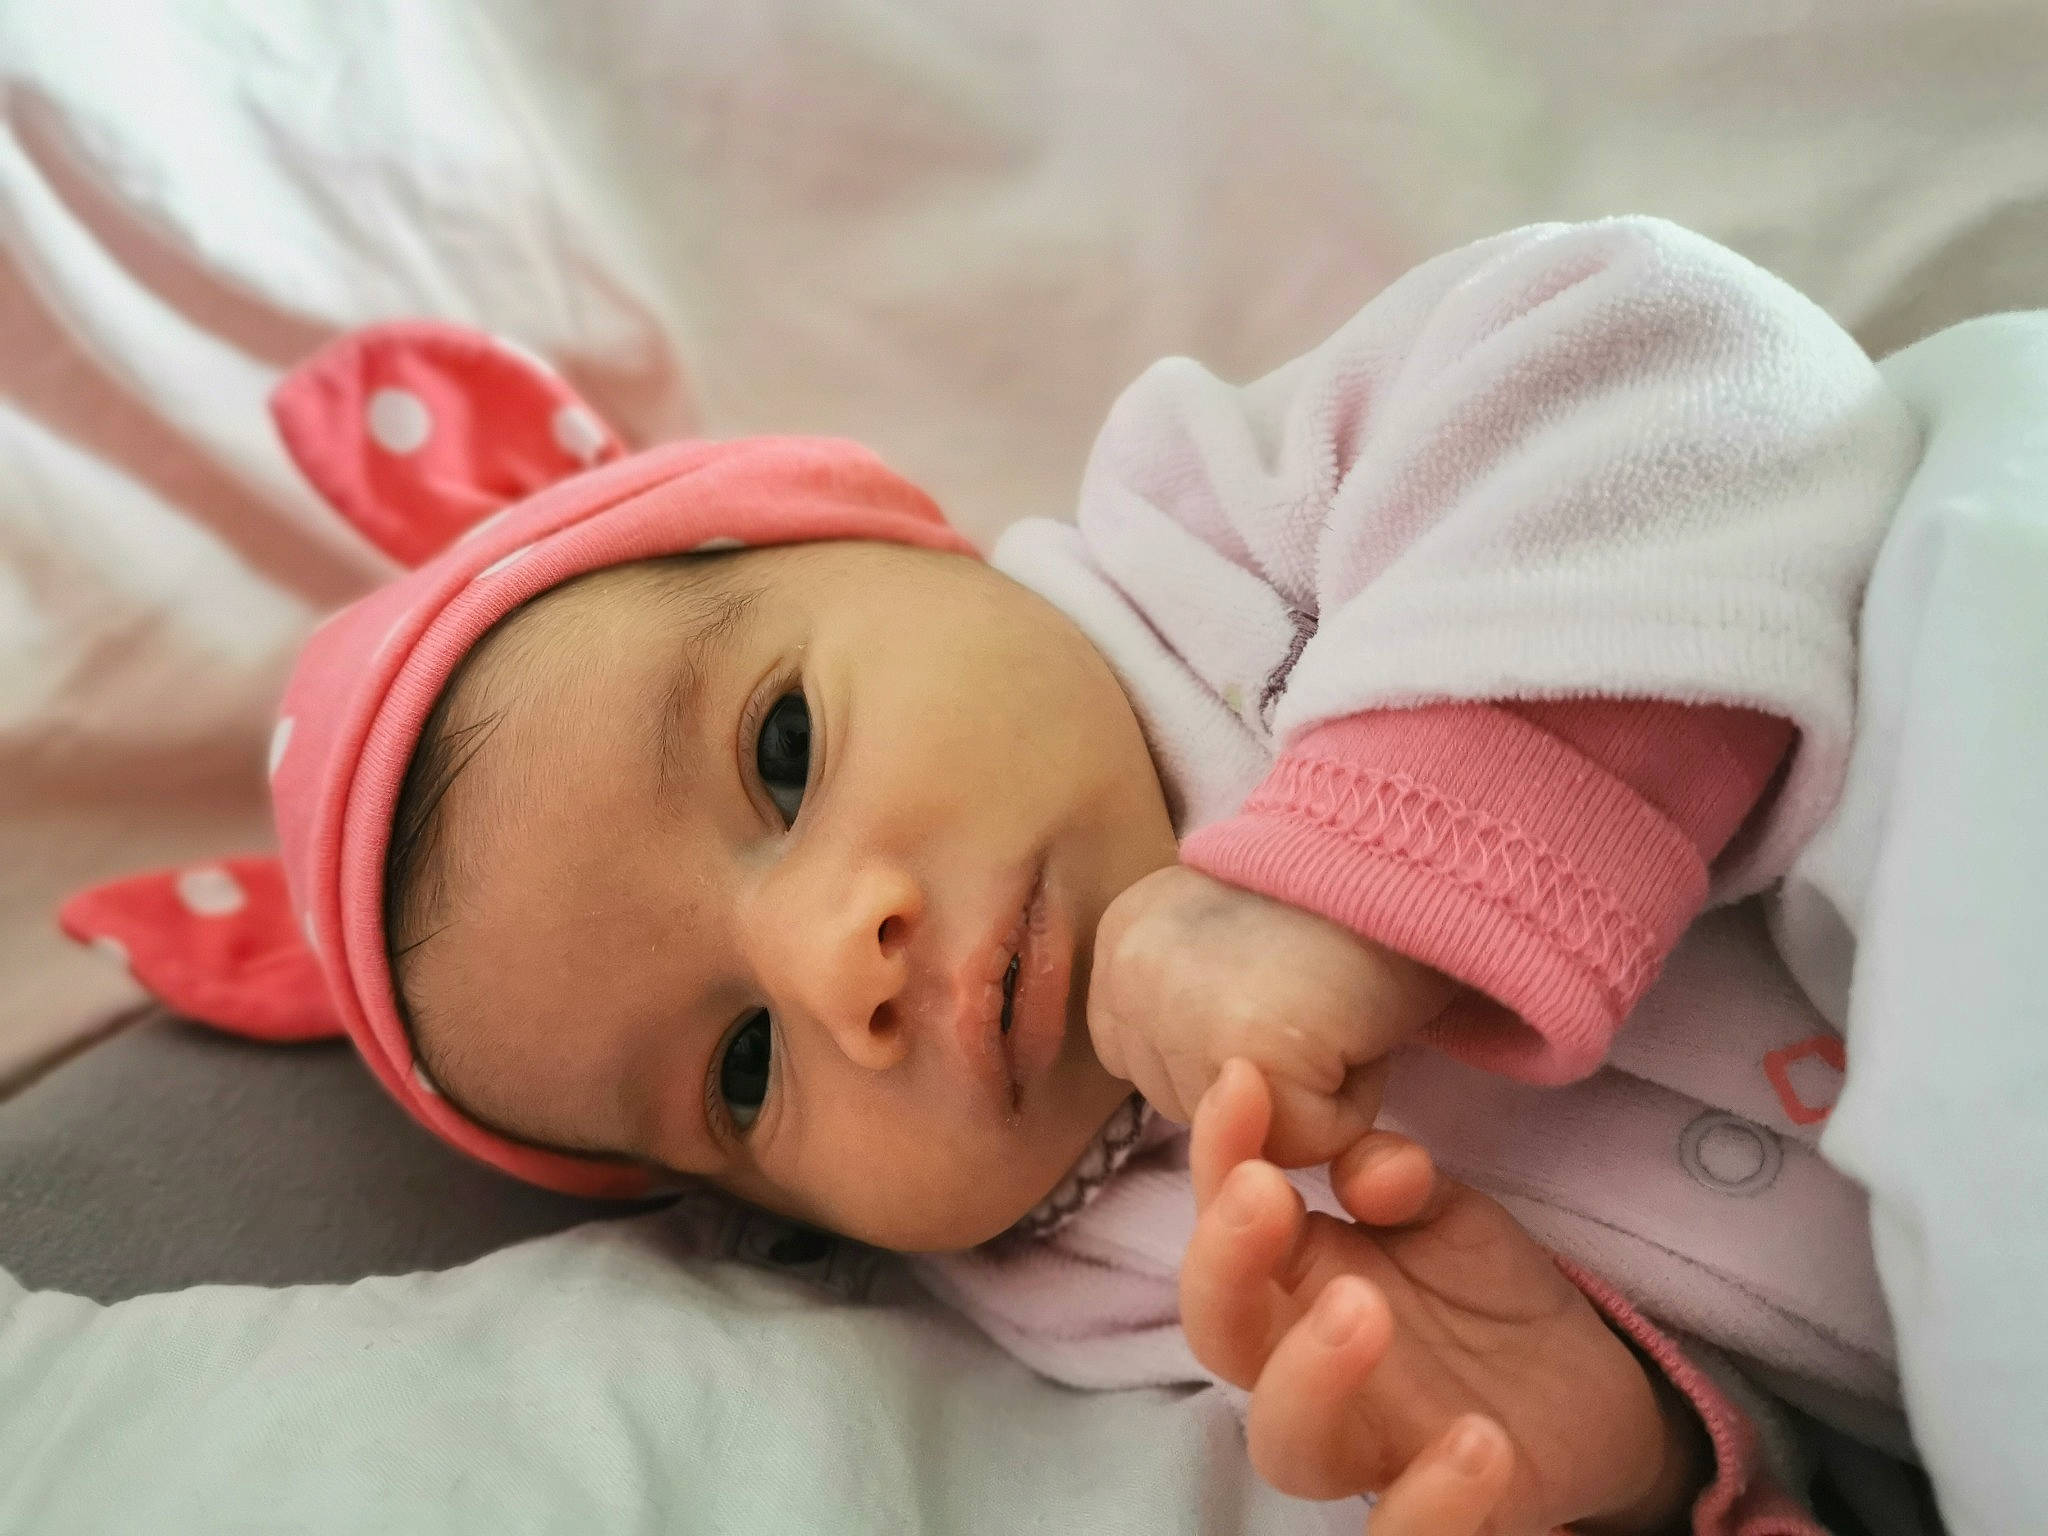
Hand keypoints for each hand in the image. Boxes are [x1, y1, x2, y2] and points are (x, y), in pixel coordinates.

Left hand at [1088, 864, 1455, 1166]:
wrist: (1399, 855)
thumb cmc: (1334, 904)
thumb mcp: (1224, 940)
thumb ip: (1187, 1000)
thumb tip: (1202, 1087)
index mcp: (1120, 940)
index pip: (1142, 1062)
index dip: (1221, 1053)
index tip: (1271, 996)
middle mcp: (1126, 973)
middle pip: (1180, 1103)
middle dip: (1252, 1081)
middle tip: (1309, 1005)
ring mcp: (1174, 1014)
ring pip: (1236, 1130)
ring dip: (1298, 1098)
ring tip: (1329, 1016)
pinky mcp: (1240, 1055)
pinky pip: (1297, 1141)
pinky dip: (1344, 1111)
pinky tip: (1352, 1035)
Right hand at [1179, 1060, 1706, 1534]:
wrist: (1588, 1387)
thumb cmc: (1486, 1295)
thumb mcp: (1448, 1216)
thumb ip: (1400, 1184)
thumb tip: (1363, 1170)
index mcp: (1295, 1281)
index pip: (1226, 1221)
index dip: (1220, 1152)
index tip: (1244, 1080)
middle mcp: (1306, 1366)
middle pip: (1221, 1336)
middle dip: (1224, 1263)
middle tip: (1269, 1194)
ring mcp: (1367, 1446)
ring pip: (1287, 1447)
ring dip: (1307, 1376)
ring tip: (1363, 1305)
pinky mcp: (1443, 1510)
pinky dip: (1430, 1503)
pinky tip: (1481, 1441)